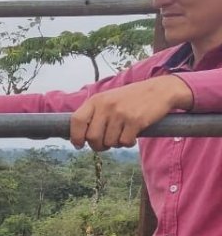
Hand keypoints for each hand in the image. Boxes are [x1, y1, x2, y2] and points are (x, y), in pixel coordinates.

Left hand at [70, 76, 192, 151]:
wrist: (160, 90)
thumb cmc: (131, 99)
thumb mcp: (108, 99)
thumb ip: (94, 113)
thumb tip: (79, 137)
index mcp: (96, 100)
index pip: (76, 121)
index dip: (76, 136)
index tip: (79, 144)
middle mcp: (106, 106)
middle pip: (92, 137)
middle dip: (98, 146)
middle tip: (105, 144)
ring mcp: (120, 113)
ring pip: (109, 142)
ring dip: (115, 143)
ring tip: (122, 134)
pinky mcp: (135, 121)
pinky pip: (124, 142)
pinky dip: (128, 143)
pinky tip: (133, 134)